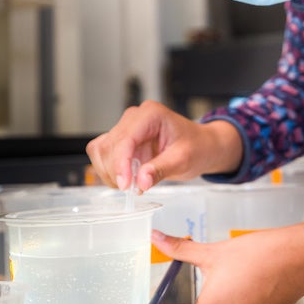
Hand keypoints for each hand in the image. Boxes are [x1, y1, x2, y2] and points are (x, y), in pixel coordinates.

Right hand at [86, 101, 242, 190]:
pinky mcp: (122, 139)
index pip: (125, 139)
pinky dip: (110, 170)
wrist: (201, 146)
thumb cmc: (196, 147)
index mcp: (151, 114)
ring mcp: (126, 127)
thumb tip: (141, 182)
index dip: (121, 164)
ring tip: (132, 184)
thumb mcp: (183, 160)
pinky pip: (104, 154)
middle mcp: (134, 117)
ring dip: (111, 172)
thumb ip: (161, 169)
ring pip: (101, 150)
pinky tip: (127, 179)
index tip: (125, 185)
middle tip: (134, 188)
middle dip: (117, 171)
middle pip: (109, 145)